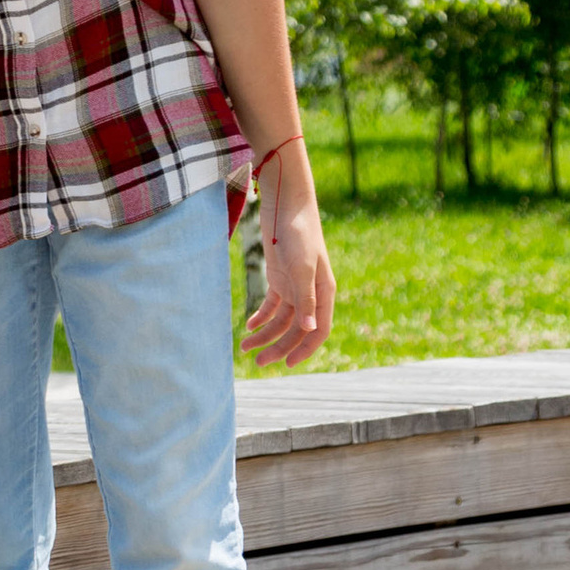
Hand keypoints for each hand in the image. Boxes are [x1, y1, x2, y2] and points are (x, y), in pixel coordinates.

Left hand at [241, 160, 334, 368]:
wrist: (285, 205)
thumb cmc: (298, 233)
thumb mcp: (302, 267)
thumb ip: (306, 299)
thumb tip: (310, 331)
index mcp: (324, 293)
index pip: (319, 330)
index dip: (304, 349)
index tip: (287, 364)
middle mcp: (311, 293)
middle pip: (297, 330)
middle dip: (279, 347)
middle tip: (258, 362)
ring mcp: (295, 285)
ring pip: (282, 320)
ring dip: (265, 335)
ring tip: (245, 348)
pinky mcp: (279, 277)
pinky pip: (272, 305)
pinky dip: (261, 317)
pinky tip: (248, 326)